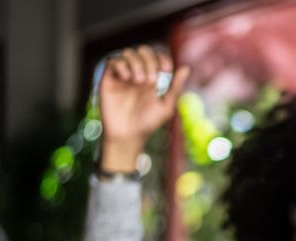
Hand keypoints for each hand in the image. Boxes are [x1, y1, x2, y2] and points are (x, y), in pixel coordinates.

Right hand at [97, 45, 189, 171]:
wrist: (127, 134)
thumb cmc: (148, 122)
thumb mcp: (166, 106)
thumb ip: (175, 87)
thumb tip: (186, 68)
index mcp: (154, 77)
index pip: (158, 56)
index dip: (163, 58)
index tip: (166, 70)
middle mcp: (139, 72)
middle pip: (143, 50)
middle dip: (149, 61)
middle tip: (151, 80)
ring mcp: (124, 74)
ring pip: (128, 53)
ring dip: (136, 63)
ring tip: (138, 81)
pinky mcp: (109, 78)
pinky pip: (113, 60)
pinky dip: (121, 65)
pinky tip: (127, 78)